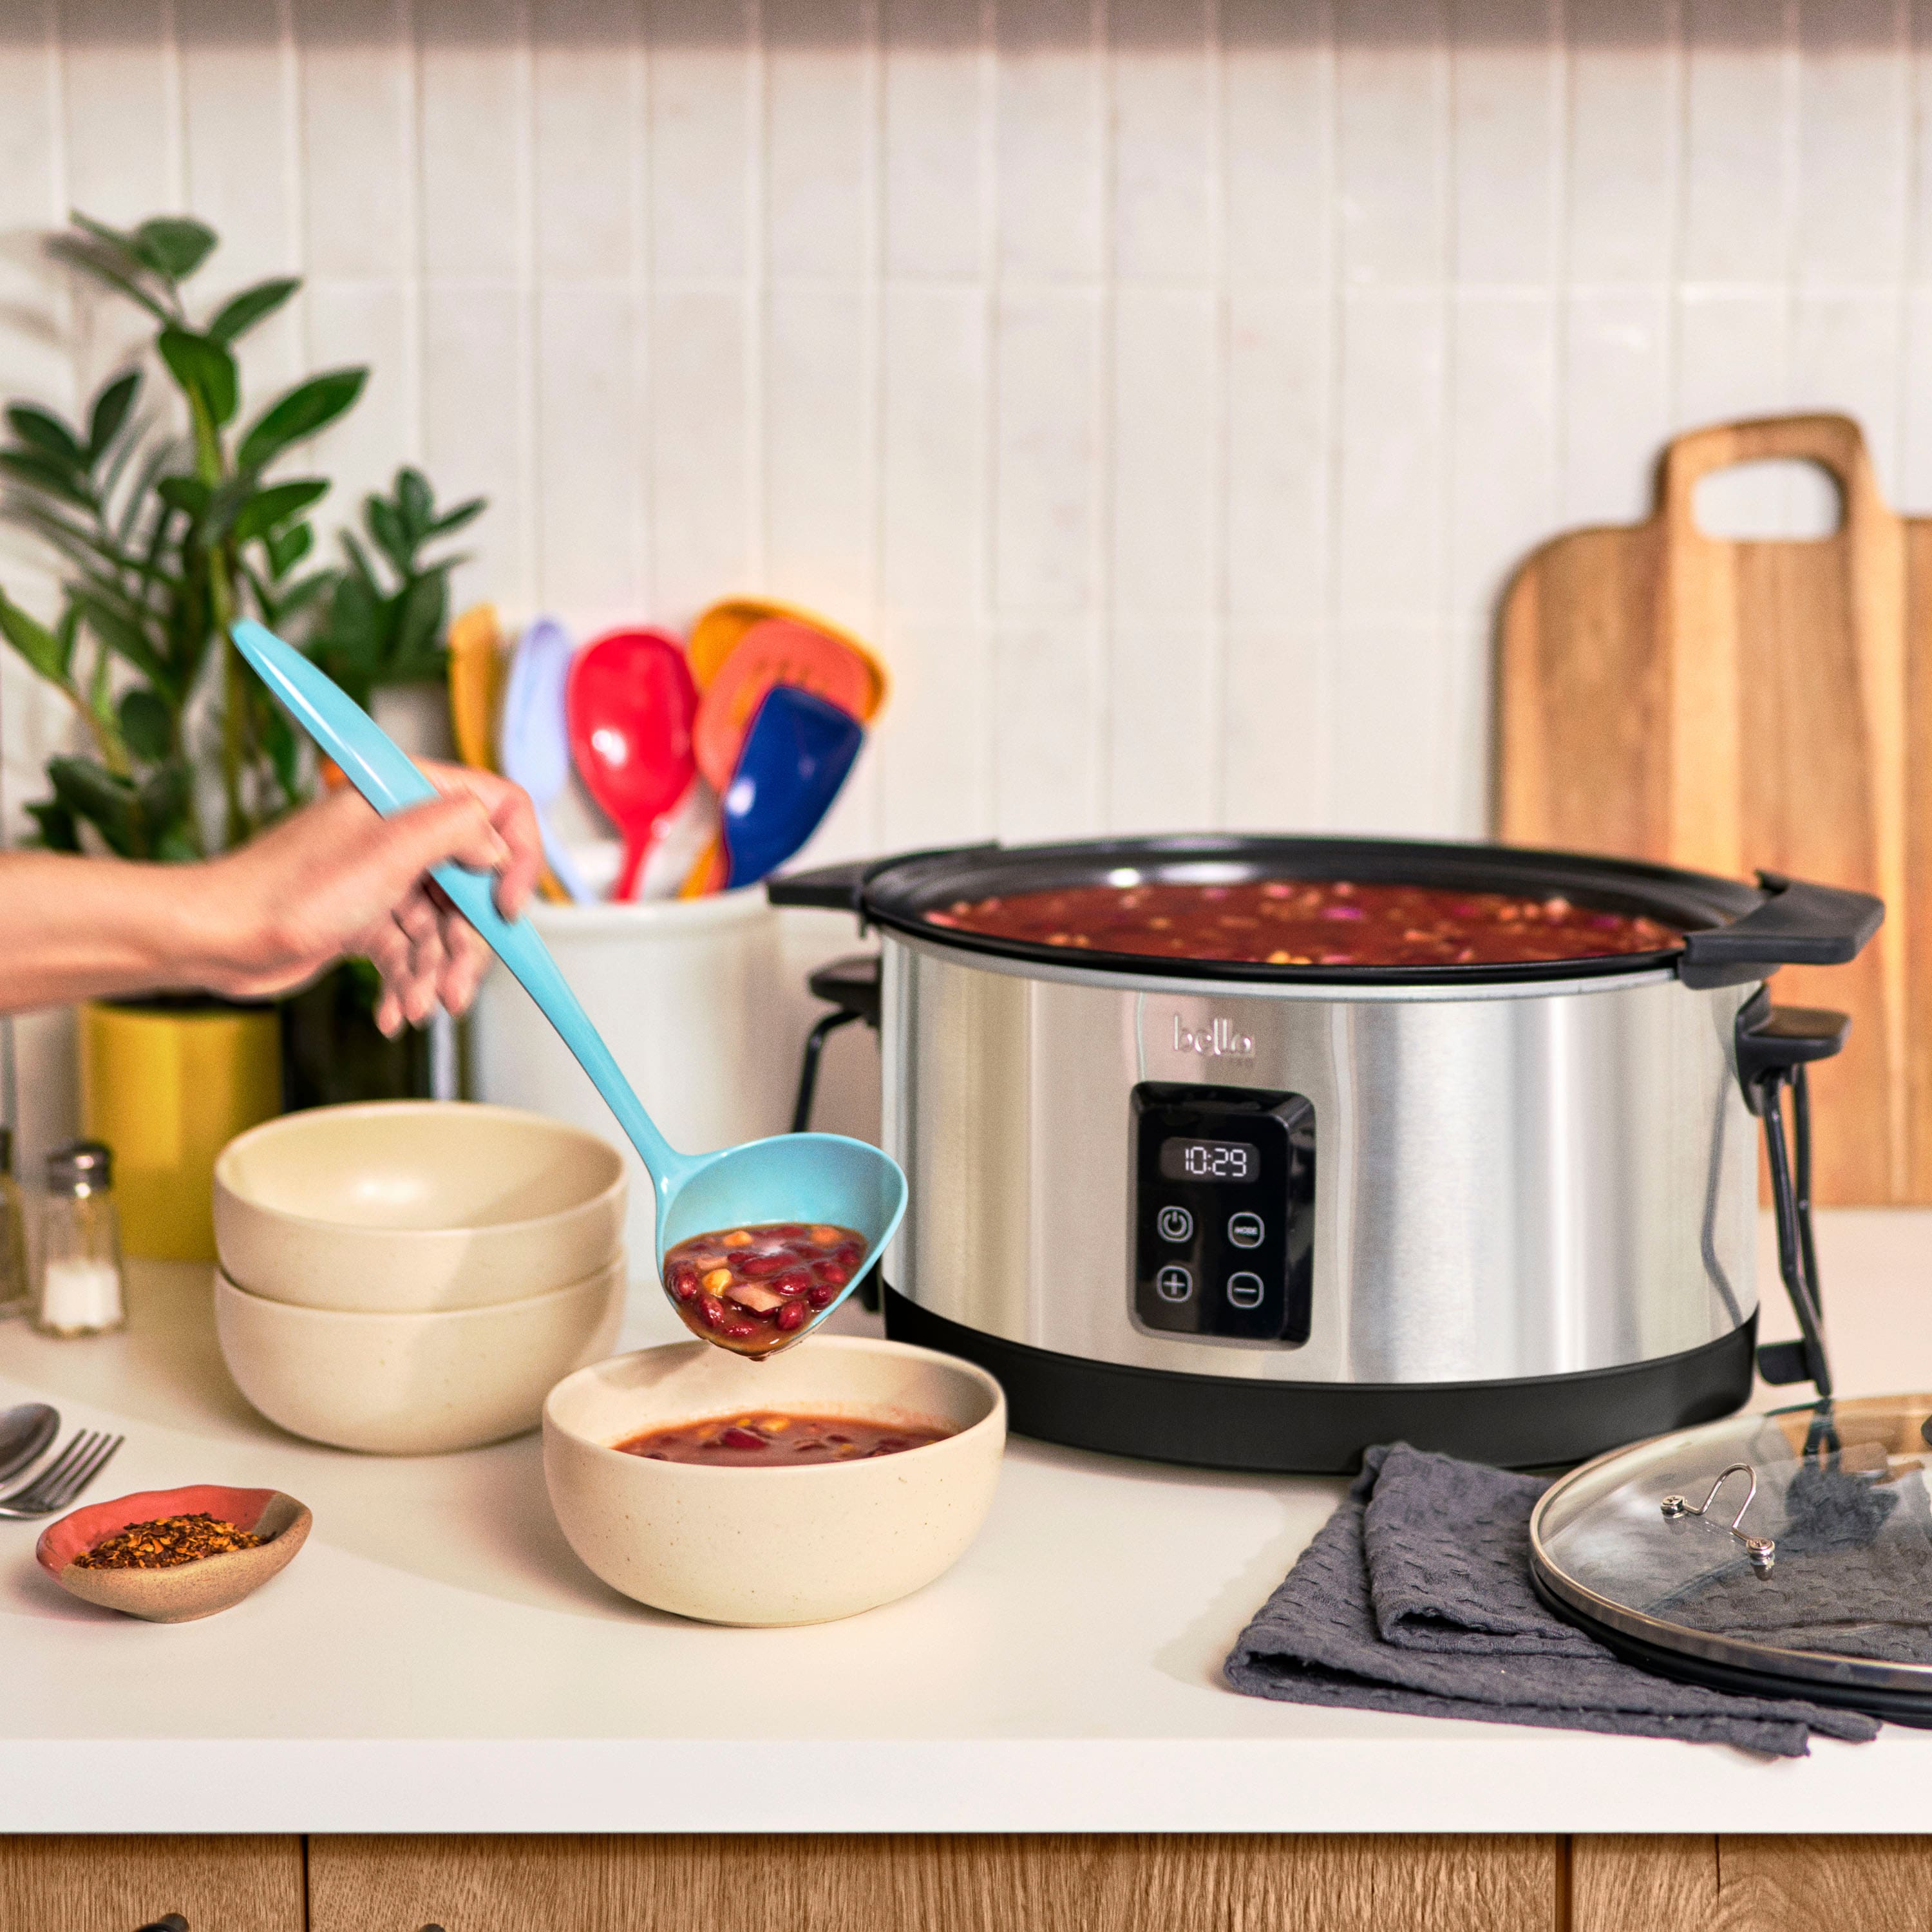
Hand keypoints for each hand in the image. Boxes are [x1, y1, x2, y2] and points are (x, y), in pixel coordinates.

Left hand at [194, 762, 542, 1032]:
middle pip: (475, 886)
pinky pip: (411, 952)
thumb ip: (457, 830)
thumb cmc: (282, 893)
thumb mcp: (386, 852)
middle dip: (469, 945)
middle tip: (458, 987)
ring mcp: (385, 877)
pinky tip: (391, 1011)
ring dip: (435, 974)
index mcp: (407, 796)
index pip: (498, 809)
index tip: (505, 908)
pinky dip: (405, 983)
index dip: (515, 859)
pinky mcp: (368, 917)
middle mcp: (401, 832)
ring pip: (445, 928)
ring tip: (415, 1007)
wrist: (216, 941)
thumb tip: (497, 844)